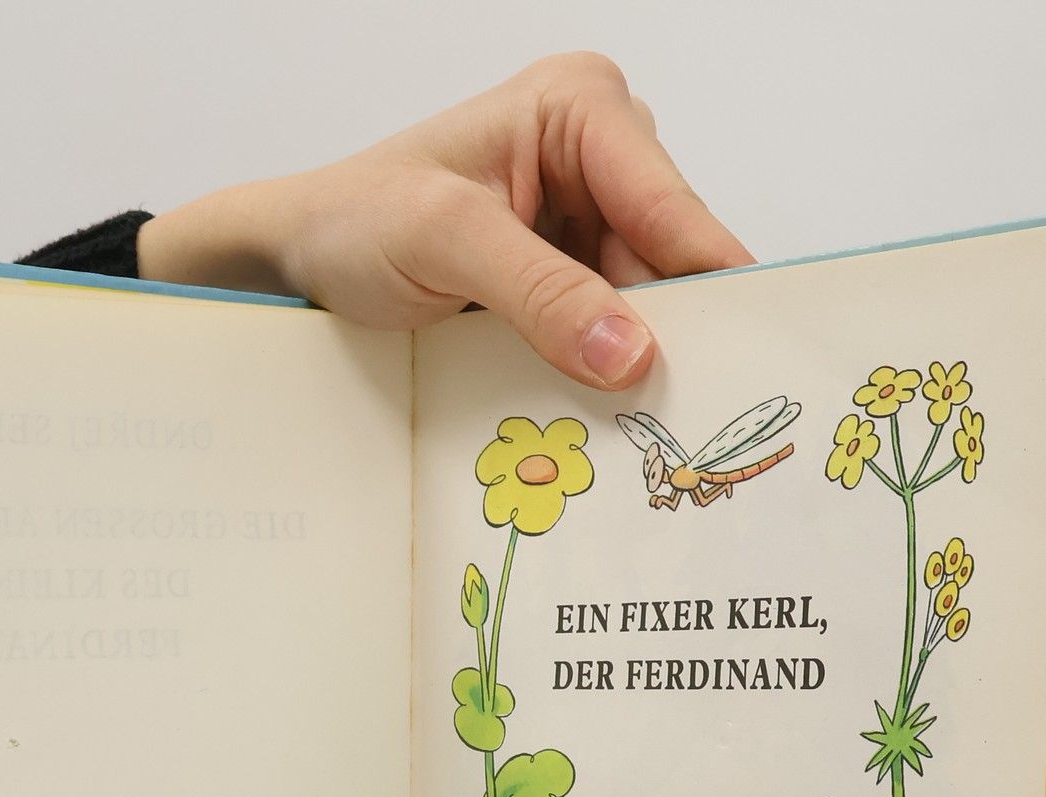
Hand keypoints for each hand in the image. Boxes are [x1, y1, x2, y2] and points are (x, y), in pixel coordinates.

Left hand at [138, 53, 750, 390]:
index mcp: (582, 110)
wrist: (299, 260)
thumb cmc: (356, 221)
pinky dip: (605, 379)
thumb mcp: (444, 243)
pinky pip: (609, 334)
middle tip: (691, 426)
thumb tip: (634, 354)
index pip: (671, 208)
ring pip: (647, 310)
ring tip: (647, 437)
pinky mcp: (568, 281)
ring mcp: (588, 223)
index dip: (709, 289)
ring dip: (638, 371)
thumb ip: (540, 292)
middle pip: (671, 264)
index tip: (746, 365)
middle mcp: (602, 157)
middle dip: (674, 338)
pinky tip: (608, 424)